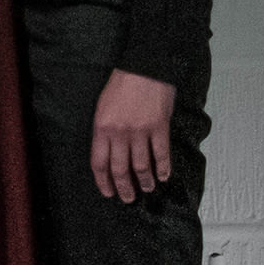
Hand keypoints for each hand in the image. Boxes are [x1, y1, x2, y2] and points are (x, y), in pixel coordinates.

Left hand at [90, 68, 175, 201]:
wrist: (144, 66)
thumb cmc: (122, 83)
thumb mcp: (103, 106)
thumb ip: (105, 130)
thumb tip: (110, 152)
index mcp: (102, 127)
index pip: (99, 162)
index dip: (103, 181)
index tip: (108, 192)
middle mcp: (119, 133)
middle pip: (120, 169)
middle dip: (124, 188)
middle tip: (128, 198)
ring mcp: (140, 131)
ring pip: (141, 166)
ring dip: (145, 181)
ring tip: (148, 188)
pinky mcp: (159, 127)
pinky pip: (161, 154)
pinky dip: (163, 168)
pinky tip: (164, 176)